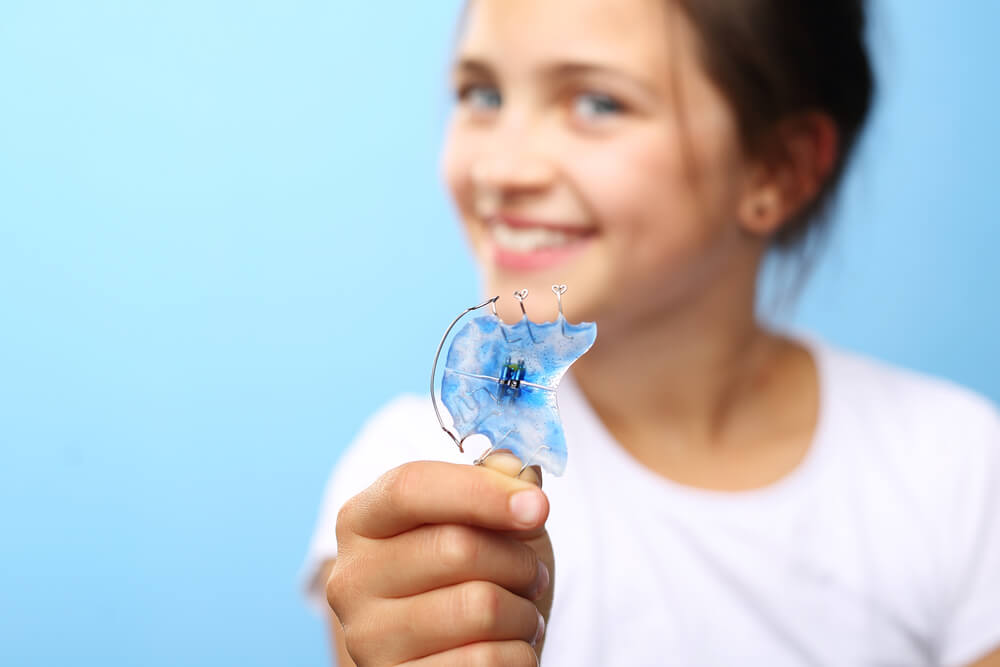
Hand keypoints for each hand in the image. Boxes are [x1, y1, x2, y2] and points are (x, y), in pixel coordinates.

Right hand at [327, 453, 552, 665]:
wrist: (470, 658)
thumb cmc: (478, 576)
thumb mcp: (491, 520)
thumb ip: (498, 482)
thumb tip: (515, 468)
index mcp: (362, 520)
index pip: (409, 487)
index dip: (480, 491)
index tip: (537, 505)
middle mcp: (351, 578)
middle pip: (455, 547)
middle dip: (518, 560)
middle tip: (530, 573)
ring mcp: (367, 638)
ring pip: (479, 606)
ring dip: (523, 611)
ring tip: (518, 613)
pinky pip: (486, 662)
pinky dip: (519, 653)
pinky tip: (506, 649)